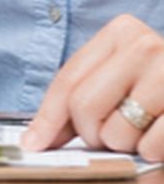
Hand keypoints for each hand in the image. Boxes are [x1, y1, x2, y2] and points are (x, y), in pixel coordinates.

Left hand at [23, 14, 163, 161]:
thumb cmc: (159, 81)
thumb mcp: (118, 73)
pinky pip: (151, 147)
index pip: (68, 80)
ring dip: (123, 144)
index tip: (34, 143)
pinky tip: (161, 134)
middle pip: (85, 107)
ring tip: (140, 129)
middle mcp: (146, 46)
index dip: (47, 118)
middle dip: (91, 133)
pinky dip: (151, 151)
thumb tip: (38, 137)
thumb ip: (80, 96)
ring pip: (116, 132)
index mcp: (121, 32)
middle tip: (106, 135)